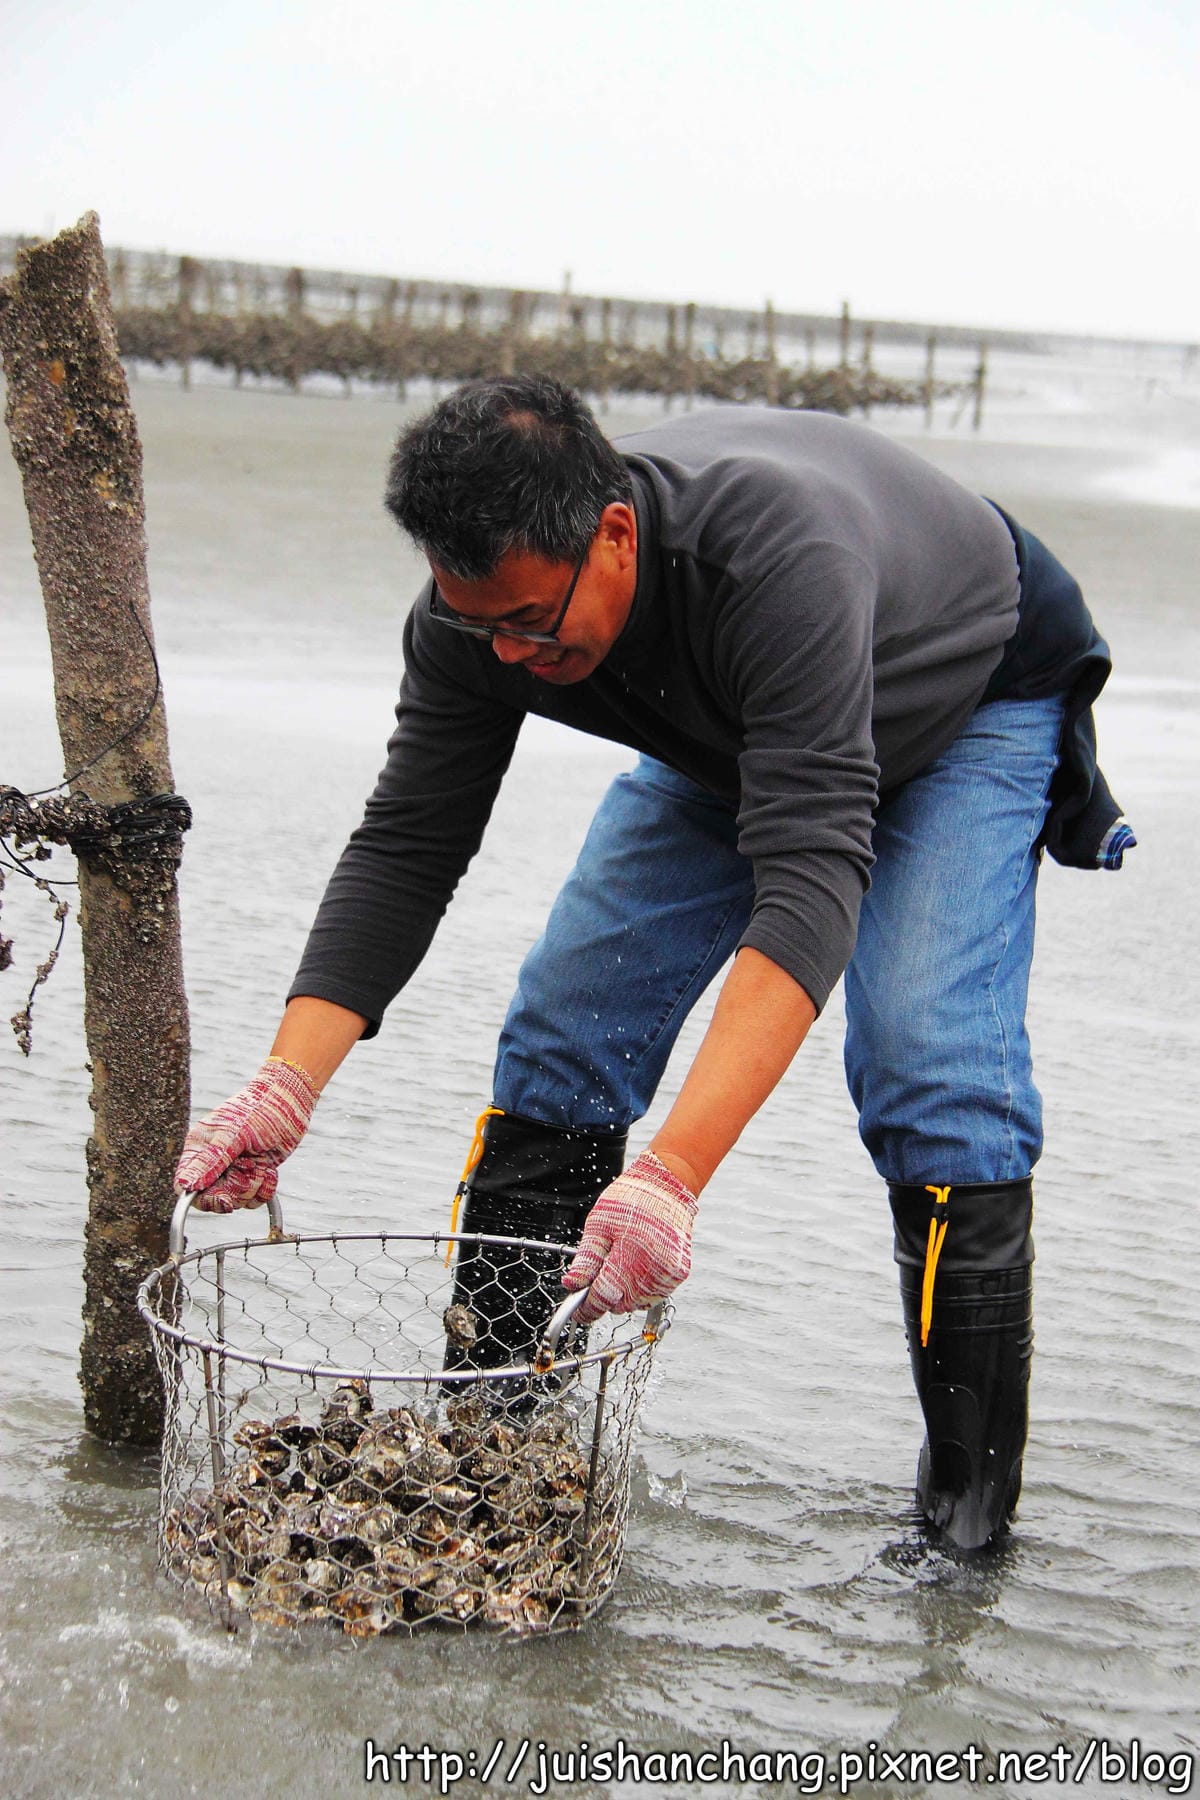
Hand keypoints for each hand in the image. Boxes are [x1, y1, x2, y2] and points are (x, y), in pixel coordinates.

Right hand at [174, 1057, 317, 1211]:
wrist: (291, 1102)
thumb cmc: (258, 1109)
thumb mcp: (233, 1134)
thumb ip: (210, 1161)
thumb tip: (184, 1185)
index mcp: (198, 1149)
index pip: (186, 1187)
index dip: (203, 1199)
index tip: (223, 1199)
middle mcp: (213, 1163)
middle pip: (213, 1198)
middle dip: (235, 1188)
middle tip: (249, 1167)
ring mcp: (234, 1170)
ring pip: (237, 1200)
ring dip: (253, 1183)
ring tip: (260, 1159)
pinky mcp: (253, 1175)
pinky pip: (254, 1198)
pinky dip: (266, 1187)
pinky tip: (270, 1168)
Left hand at [563, 1150, 697, 1323]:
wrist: (668, 1185)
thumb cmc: (630, 1199)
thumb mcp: (599, 1224)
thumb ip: (586, 1259)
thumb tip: (571, 1285)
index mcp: (630, 1254)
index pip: (604, 1297)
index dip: (587, 1309)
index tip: (578, 1312)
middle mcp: (654, 1269)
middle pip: (620, 1305)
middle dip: (605, 1297)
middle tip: (600, 1274)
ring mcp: (669, 1273)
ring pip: (637, 1304)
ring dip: (624, 1294)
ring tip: (621, 1264)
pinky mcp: (680, 1273)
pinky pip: (654, 1295)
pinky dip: (641, 1289)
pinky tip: (637, 1266)